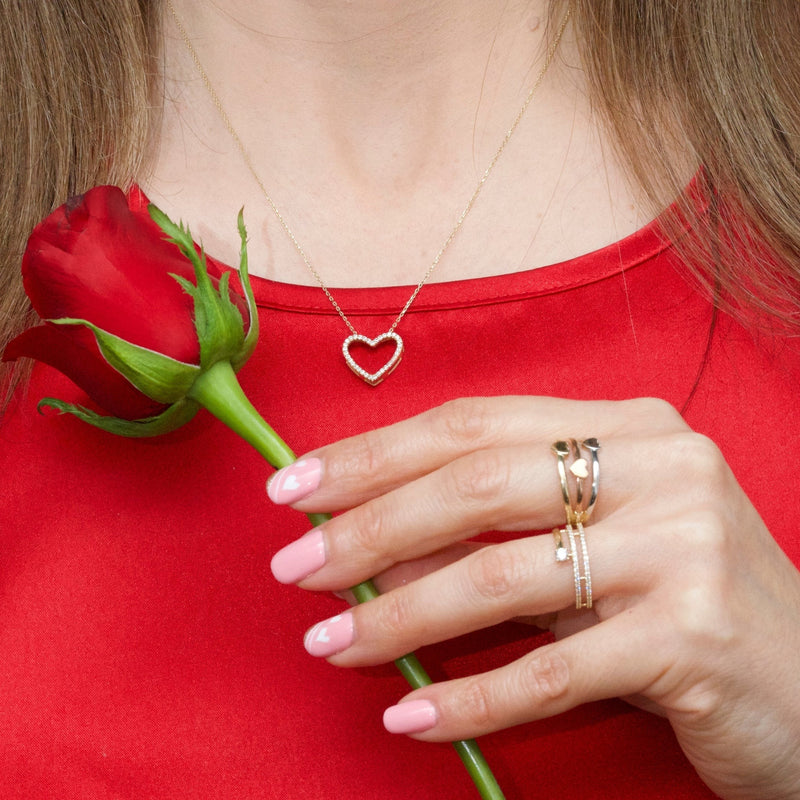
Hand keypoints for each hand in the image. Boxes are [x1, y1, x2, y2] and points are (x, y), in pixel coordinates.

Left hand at [268, 397, 799, 799]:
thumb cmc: (680, 597)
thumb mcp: (590, 543)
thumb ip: (497, 531)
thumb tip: (373, 540)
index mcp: (627, 425)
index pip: (473, 423)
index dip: (374, 453)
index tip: (295, 487)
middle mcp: (660, 468)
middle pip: (476, 487)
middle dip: (368, 528)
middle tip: (294, 567)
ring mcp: (682, 548)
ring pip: (501, 578)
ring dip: (398, 617)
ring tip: (329, 643)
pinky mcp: (694, 639)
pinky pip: (551, 671)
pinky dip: (469, 697)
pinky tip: (409, 715)